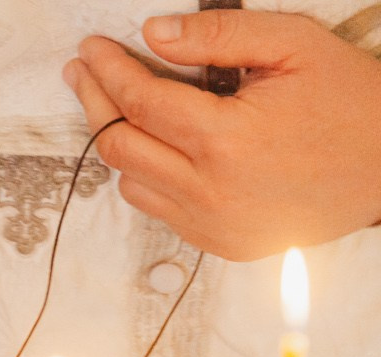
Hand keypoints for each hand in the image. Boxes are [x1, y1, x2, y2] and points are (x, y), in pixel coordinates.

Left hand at [66, 12, 380, 258]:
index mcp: (227, 140)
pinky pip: (159, 209)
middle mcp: (211, 191)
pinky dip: (148, 175)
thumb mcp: (294, 47)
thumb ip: (220, 36)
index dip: (107, 72)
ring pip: (130, 182)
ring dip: (119, 142)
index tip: (90, 51)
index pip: (139, 102)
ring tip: (118, 105)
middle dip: (94, 103)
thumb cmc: (352, 103)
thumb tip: (153, 33)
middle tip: (82, 73)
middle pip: (118, 146)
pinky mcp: (220, 243)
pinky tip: (157, 145)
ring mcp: (213, 224)